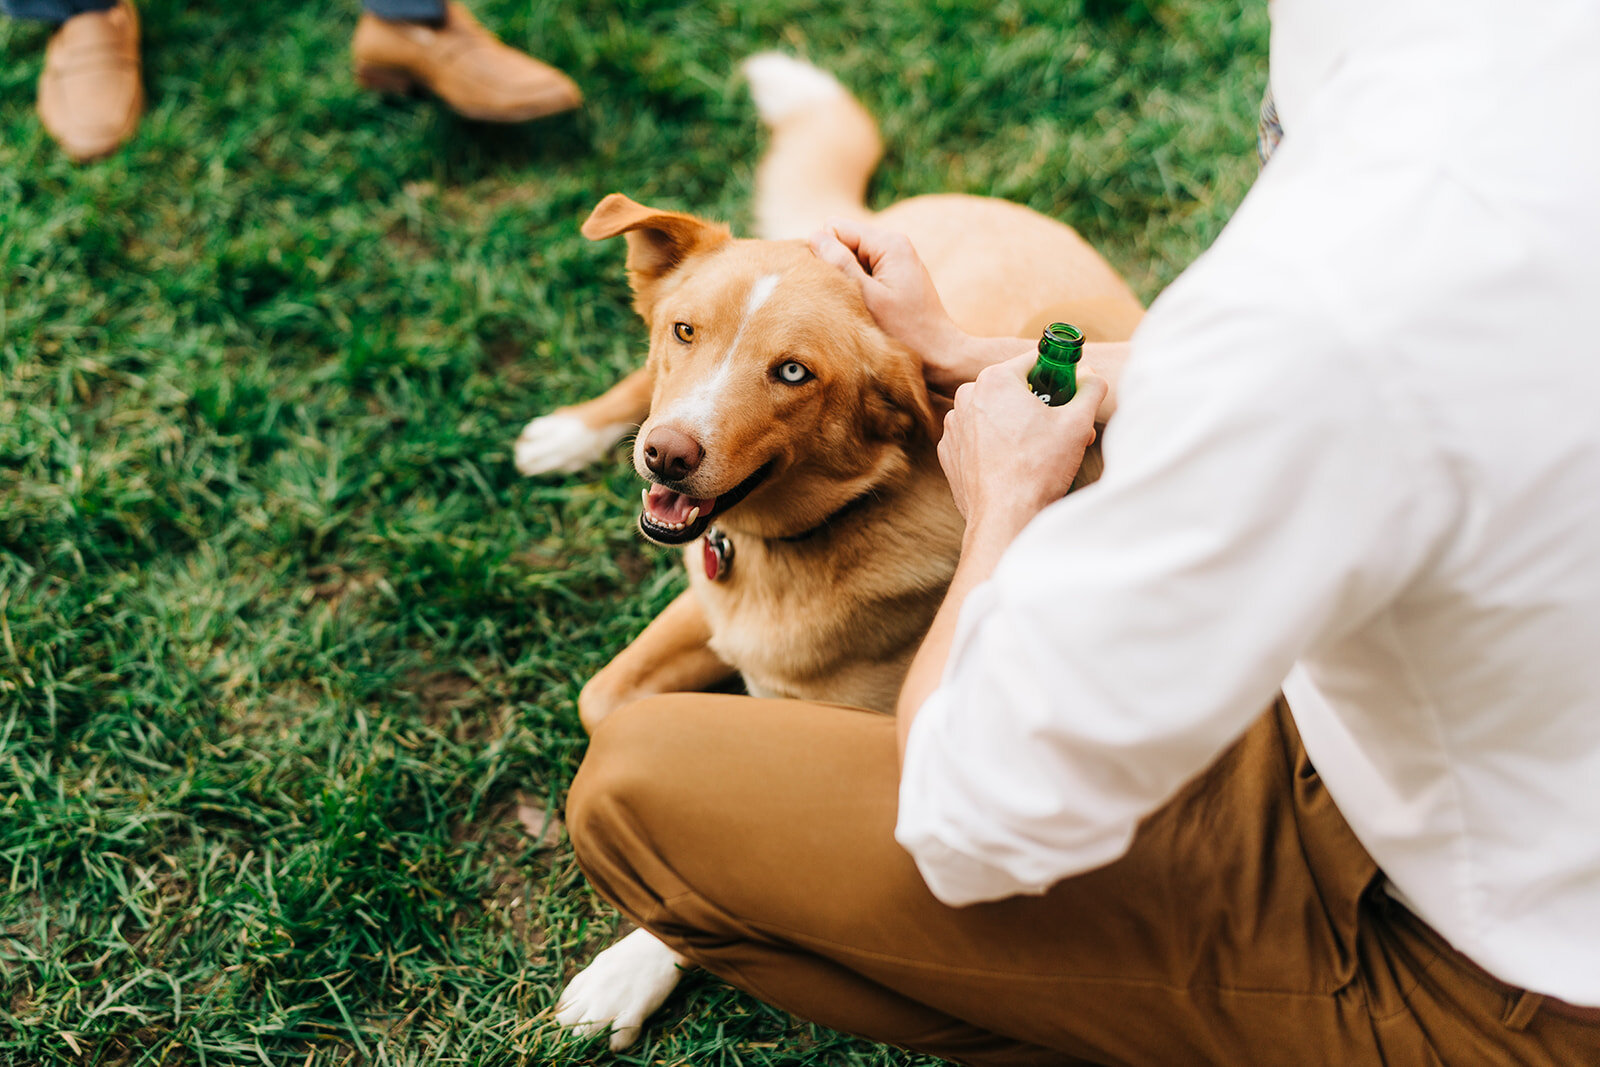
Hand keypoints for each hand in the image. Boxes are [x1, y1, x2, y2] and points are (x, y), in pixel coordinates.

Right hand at [809, 218, 976, 392]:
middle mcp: (895, 243)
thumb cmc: (906, 331)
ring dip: (849, 279)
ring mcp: (897, 257)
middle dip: (838, 265)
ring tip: (862, 305)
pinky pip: (865, 269)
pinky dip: (860, 286)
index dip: (828, 254)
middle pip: (844, 240)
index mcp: (889, 243)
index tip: (840, 285)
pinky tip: (869, 307)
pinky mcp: (896, 273)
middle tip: (851, 298)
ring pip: (852, 256)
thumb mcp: (867, 298)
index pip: (835, 227)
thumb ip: (840, 264)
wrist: (939, 353)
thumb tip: (814, 236)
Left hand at [937, 352, 1107, 543]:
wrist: (1005, 516)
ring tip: (1041, 451)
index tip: (1071, 397)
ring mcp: (954, 425)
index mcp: (995, 379)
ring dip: (1019, 425)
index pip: (1037, 361)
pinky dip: (996, 445)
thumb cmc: (1040, 468)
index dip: (1061, 377)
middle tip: (1062, 430)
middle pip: (1016, 388)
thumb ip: (1091, 389)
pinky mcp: (949, 451)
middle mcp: (967, 396)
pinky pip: (979, 437)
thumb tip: (1091, 377)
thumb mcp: (1078, 423)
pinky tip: (1014, 464)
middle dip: (1042, 405)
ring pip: (997, 413)